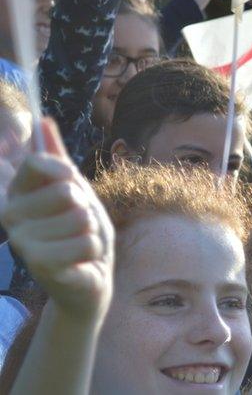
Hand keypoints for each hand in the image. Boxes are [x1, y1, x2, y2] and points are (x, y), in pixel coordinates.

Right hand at [1, 120, 113, 320]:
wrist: (88, 278)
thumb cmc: (79, 231)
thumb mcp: (74, 189)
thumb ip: (57, 158)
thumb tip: (44, 120)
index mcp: (15, 194)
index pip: (37, 161)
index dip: (65, 171)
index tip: (70, 185)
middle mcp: (10, 216)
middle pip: (67, 190)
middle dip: (86, 208)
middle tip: (77, 225)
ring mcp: (21, 241)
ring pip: (82, 217)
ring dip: (91, 231)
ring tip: (79, 243)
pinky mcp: (39, 264)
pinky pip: (88, 241)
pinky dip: (94, 250)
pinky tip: (80, 261)